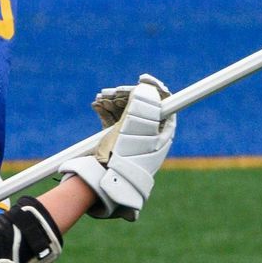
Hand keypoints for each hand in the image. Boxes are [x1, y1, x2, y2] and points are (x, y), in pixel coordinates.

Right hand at [64, 74, 174, 220]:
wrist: (102, 183)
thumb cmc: (122, 156)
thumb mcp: (136, 125)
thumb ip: (145, 102)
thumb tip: (148, 87)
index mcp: (162, 135)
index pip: (164, 105)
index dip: (155, 88)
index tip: (142, 78)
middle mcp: (149, 138)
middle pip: (142, 106)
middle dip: (126, 95)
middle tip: (112, 91)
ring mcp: (132, 141)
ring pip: (126, 112)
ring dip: (113, 102)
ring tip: (100, 98)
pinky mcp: (117, 144)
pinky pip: (113, 122)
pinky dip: (105, 112)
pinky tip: (96, 105)